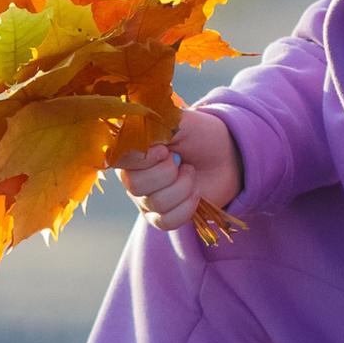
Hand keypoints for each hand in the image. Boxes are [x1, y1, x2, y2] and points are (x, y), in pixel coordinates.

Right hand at [113, 107, 242, 231]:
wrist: (224, 157)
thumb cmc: (199, 135)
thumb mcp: (179, 121)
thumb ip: (154, 124)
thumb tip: (134, 131)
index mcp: (131, 150)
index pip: (118, 159)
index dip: (143, 158)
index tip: (164, 150)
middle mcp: (131, 176)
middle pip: (135, 185)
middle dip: (168, 172)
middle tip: (181, 161)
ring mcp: (145, 199)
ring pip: (157, 203)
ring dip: (184, 186)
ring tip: (190, 172)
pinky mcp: (160, 218)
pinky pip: (166, 222)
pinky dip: (187, 207)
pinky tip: (195, 192)